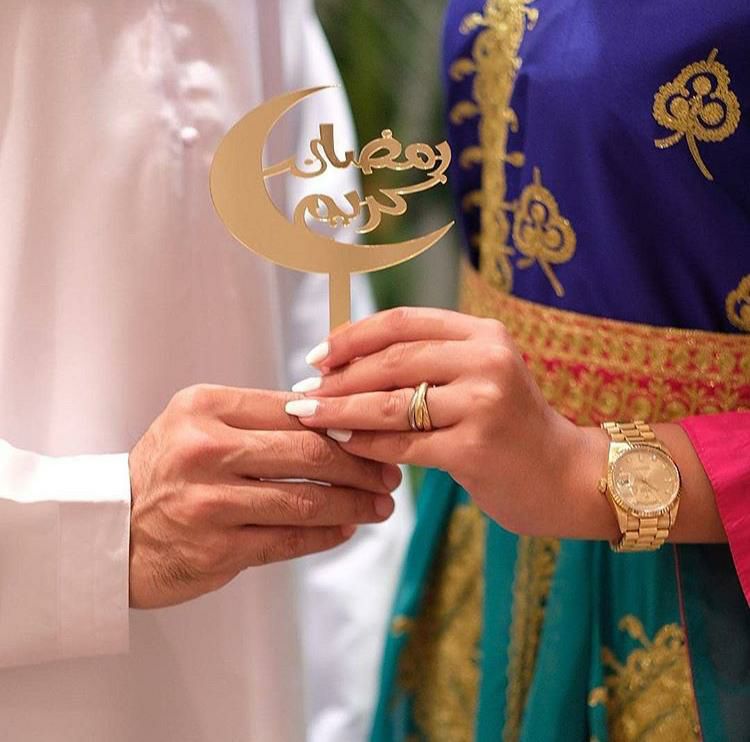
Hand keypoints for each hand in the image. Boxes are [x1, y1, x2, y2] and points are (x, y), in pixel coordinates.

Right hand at [128, 384, 400, 608]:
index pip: (295, 409)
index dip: (344, 423)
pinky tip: (346, 529)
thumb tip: (337, 419)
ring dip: (353, 504)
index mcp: (205, 407)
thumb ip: (261, 419)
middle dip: (361, 465)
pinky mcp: (216, 549)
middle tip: (389, 474)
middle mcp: (205, 450)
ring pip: (305, 501)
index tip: (374, 434)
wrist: (111, 532)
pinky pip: (289, 540)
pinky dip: (326, 535)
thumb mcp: (199, 424)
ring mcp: (210, 502)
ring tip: (379, 506)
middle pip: (309, 454)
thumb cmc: (168, 470)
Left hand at [286, 308, 610, 538]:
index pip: (402, 322)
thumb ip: (427, 361)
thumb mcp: (479, 375)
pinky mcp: (476, 448)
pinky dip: (367, 446)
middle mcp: (487, 360)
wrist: (566, 475)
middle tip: (303, 392)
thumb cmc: (510, 425)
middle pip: (391, 361)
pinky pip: (402, 445)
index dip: (352, 335)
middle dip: (337, 377)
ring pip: (390, 404)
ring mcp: (484, 403)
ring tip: (309, 417)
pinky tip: (344, 447)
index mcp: (483, 334)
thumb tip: (344, 362)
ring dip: (341, 412)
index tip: (317, 354)